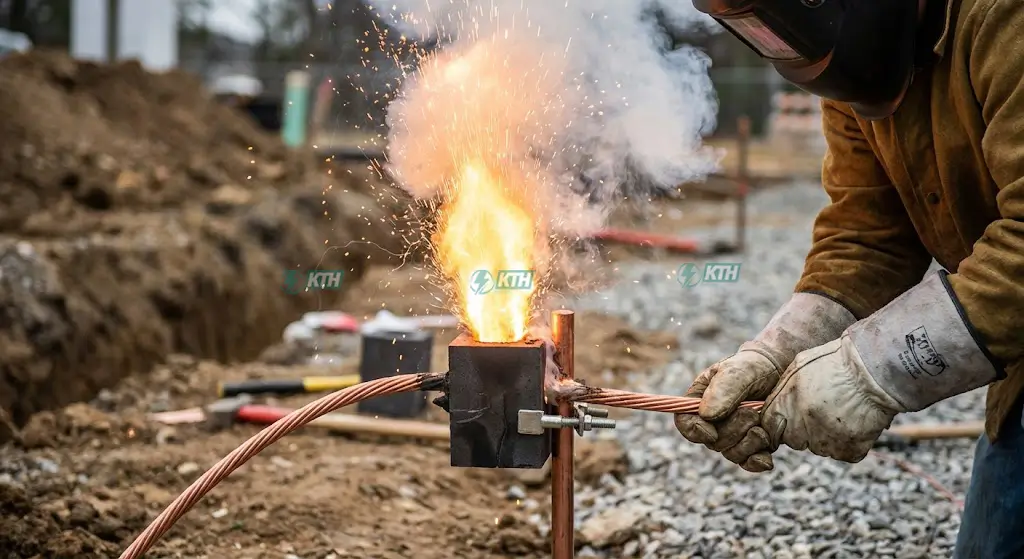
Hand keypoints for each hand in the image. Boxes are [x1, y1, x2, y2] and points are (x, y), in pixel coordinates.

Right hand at [674, 292, 857, 471]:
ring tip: (762, 424)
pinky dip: (757, 461)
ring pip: (732, 453)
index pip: (685, 423)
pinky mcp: (754, 445)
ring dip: (748, 442)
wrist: (782, 372)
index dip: (694, 431)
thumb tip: (706, 415)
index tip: (711, 431)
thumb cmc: (755, 366)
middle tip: (752, 412)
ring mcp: (734, 435)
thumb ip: (723, 390)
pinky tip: (767, 459)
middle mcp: (713, 421)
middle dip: (733, 430)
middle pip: (712, 442)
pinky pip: (749, 462)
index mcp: (700, 401)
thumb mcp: (738, 371)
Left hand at [760, 338, 900, 461]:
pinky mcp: (849, 452)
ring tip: (841, 410)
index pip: (769, 427)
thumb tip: (772, 404)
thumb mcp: (798, 367)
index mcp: (786, 406)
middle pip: (793, 439)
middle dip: (802, 428)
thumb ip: (782, 391)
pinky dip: (848, 441)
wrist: (875, 371)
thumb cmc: (836, 362)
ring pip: (818, 446)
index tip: (789, 416)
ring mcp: (825, 443)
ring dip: (825, 435)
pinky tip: (855, 420)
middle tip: (822, 409)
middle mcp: (802, 428)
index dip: (779, 422)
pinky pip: (842, 452)